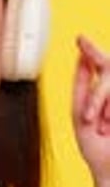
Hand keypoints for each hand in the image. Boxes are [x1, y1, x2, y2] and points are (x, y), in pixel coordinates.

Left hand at [73, 35, 109, 182]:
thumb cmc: (95, 147)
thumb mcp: (80, 113)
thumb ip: (83, 84)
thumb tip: (82, 58)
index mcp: (102, 94)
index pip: (100, 66)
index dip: (91, 50)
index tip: (80, 39)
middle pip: (108, 72)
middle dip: (97, 94)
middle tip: (89, 111)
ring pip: (109, 86)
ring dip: (99, 103)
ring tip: (100, 127)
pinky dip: (105, 107)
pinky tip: (107, 126)